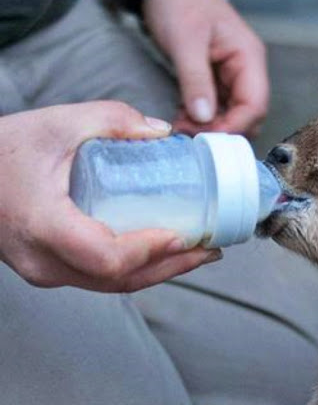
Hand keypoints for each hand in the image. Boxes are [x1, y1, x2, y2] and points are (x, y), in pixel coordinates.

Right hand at [0, 102, 220, 291]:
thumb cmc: (0, 152)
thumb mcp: (57, 123)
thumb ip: (111, 120)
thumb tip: (162, 132)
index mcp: (45, 225)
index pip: (107, 256)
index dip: (150, 251)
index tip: (183, 235)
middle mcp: (44, 260)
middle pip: (119, 279)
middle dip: (172, 267)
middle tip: (209, 249)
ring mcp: (46, 270)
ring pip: (112, 284)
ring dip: (159, 272)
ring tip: (196, 254)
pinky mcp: (51, 268)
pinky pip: (100, 277)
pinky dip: (136, 269)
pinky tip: (161, 254)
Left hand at [142, 0, 268, 136]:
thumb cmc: (179, 1)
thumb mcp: (185, 40)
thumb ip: (195, 80)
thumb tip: (204, 118)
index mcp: (248, 58)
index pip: (254, 105)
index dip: (234, 126)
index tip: (208, 139)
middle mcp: (246, 70)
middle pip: (247, 116)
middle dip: (222, 130)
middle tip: (190, 136)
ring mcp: (232, 76)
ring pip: (231, 115)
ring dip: (210, 128)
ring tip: (182, 129)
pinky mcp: (216, 80)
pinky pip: (216, 109)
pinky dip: (202, 119)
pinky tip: (182, 119)